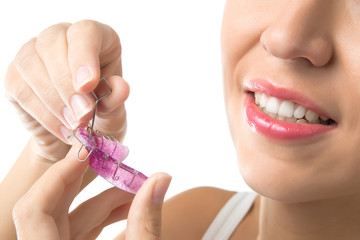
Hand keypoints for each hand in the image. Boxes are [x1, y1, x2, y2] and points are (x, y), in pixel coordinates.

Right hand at [4, 20, 128, 161]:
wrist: (77, 133)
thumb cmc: (101, 113)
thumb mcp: (114, 108)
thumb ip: (116, 98)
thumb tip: (122, 88)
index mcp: (95, 37)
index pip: (85, 32)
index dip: (84, 56)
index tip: (88, 85)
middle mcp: (62, 36)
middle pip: (53, 45)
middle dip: (67, 85)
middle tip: (84, 115)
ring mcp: (34, 52)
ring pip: (32, 65)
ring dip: (55, 101)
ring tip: (76, 126)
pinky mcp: (16, 74)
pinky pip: (21, 89)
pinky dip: (43, 114)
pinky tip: (62, 129)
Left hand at [12, 144, 171, 239]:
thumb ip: (147, 222)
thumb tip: (161, 179)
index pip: (34, 208)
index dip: (58, 175)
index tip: (87, 152)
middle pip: (49, 205)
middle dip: (84, 179)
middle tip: (111, 158)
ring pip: (68, 216)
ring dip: (103, 198)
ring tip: (135, 186)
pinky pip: (78, 227)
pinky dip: (103, 214)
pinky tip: (129, 204)